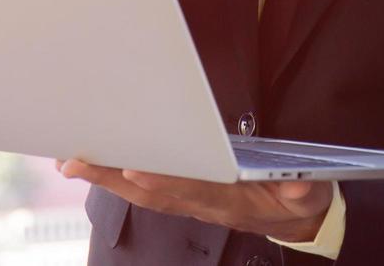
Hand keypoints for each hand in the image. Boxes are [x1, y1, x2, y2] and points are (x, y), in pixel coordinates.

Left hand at [53, 159, 333, 241]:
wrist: (297, 221)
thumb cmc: (299, 200)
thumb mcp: (311, 193)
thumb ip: (304, 189)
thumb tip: (297, 185)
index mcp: (231, 200)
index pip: (192, 190)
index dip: (163, 181)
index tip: (134, 170)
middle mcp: (205, 203)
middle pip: (153, 192)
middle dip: (114, 177)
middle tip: (76, 162)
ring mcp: (194, 202)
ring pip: (144, 193)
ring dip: (107, 178)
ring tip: (73, 161)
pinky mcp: (189, 196)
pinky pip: (148, 191)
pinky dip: (120, 179)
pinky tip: (100, 167)